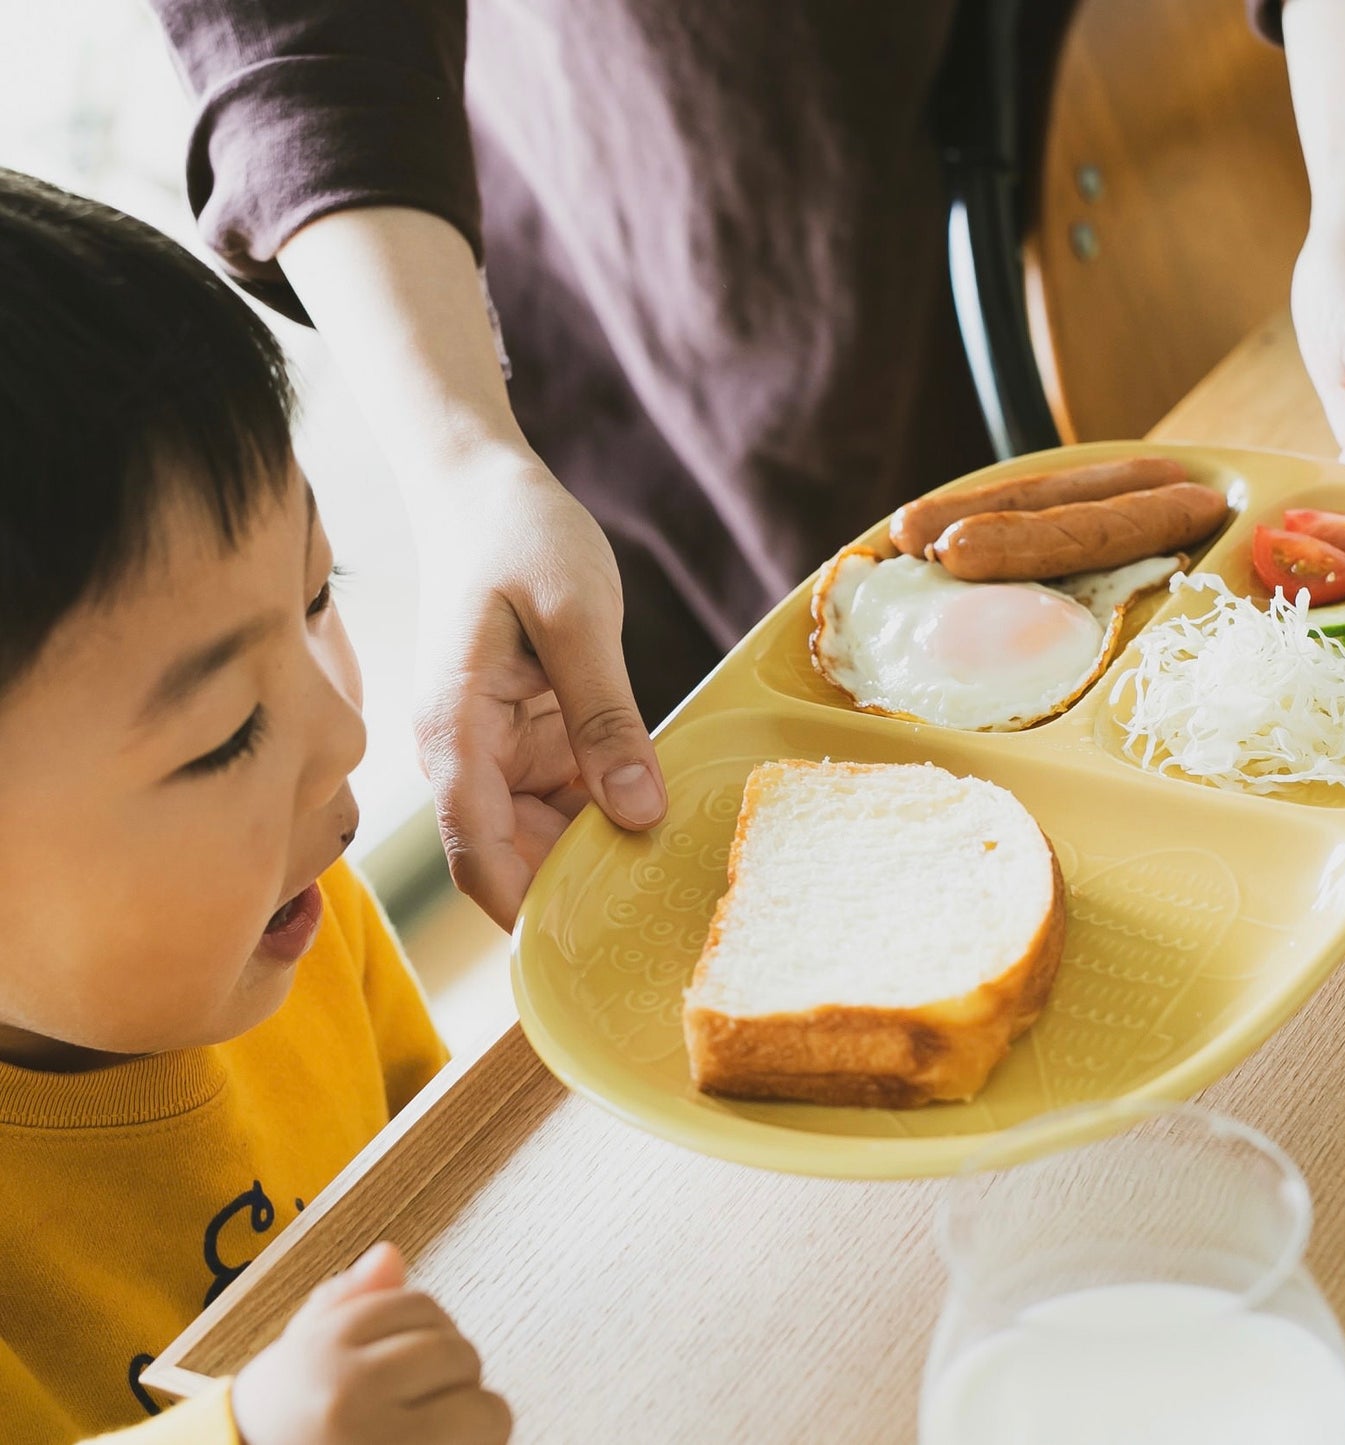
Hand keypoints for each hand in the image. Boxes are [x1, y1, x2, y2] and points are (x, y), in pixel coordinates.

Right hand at [230, 1243, 509, 1444]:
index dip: (428, 1335)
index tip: (409, 1368)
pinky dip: (478, 1443)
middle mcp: (348, 1392)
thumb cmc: (284, 1423)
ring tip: (436, 1431)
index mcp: (323, 1348)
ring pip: (482, 1404)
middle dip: (454, 1375)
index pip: (420, 1306)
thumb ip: (345, 1301)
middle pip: (456, 1352)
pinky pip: (484, 1437)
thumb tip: (389, 1254)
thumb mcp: (300, 1354)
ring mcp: (379, 1440)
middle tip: (424, 1405)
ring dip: (473, 1416)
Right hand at [412, 457, 666, 927]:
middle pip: (511, 857)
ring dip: (598, 853)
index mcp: (453, 730)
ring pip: (542, 835)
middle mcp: (463, 754)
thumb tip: (638, 814)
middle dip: (575, 890)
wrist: (485, 489)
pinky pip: (565, 797)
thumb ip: (606, 719)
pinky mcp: (525, 738)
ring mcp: (493, 750)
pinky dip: (608, 811)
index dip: (525, 909)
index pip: (476, 851)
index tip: (587, 952)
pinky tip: (661, 820)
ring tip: (672, 875)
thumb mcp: (576, 620)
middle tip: (660, 916)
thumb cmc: (520, 537)